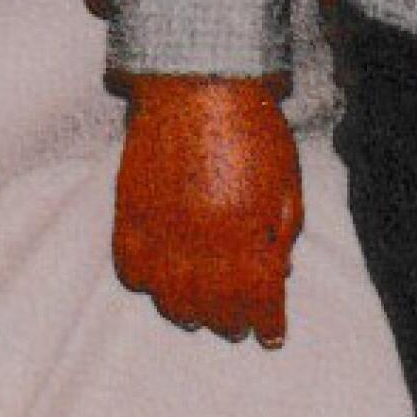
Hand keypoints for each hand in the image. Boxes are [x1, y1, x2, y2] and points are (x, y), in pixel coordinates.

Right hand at [113, 76, 304, 346]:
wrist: (198, 79)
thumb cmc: (252, 126)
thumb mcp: (287, 179)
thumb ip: (283, 233)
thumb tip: (277, 277)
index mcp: (248, 230)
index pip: (259, 300)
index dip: (267, 324)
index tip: (270, 336)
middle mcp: (203, 239)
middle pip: (215, 309)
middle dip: (232, 323)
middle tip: (239, 325)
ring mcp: (162, 229)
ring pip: (170, 300)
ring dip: (190, 313)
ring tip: (201, 312)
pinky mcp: (130, 213)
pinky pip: (131, 270)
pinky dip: (147, 283)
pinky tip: (162, 281)